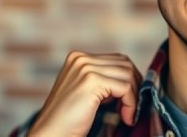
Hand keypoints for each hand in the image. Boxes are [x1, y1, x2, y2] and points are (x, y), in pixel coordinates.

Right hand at [27, 51, 142, 136]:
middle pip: (124, 63)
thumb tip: (133, 79)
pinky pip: (125, 87)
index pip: (117, 59)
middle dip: (135, 85)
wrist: (51, 135)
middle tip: (133, 107)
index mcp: (78, 58)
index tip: (130, 100)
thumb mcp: (87, 92)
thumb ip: (104, 80)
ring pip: (127, 74)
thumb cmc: (69, 120)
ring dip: (134, 96)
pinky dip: (131, 104)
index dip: (129, 79)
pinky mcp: (91, 81)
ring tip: (128, 114)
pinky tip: (126, 118)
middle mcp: (80, 58)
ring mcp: (85, 67)